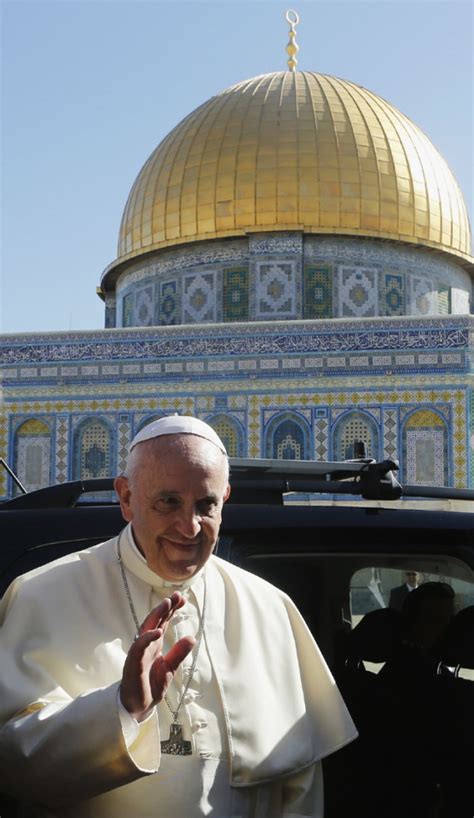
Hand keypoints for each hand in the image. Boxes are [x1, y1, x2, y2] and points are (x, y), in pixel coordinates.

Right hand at [120, 591, 195, 721]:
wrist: (138, 706)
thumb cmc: (151, 686)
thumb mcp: (170, 668)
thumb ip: (179, 653)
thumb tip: (192, 637)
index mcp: (154, 644)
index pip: (163, 622)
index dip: (171, 610)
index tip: (182, 598)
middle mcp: (146, 645)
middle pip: (155, 621)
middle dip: (165, 607)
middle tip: (176, 595)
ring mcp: (139, 653)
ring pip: (146, 629)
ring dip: (155, 616)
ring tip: (166, 604)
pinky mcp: (133, 663)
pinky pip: (139, 648)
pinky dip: (147, 638)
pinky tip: (157, 631)